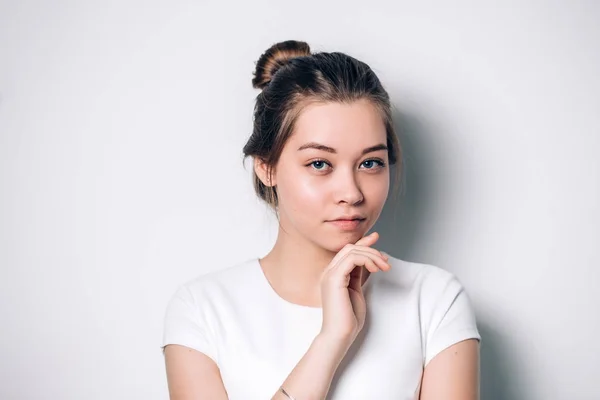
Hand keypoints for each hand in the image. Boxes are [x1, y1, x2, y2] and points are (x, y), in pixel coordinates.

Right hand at [318, 232, 390, 346]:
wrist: (340, 335)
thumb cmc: (348, 319)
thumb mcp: (356, 291)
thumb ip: (358, 276)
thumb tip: (367, 262)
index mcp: (333, 275)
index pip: (347, 252)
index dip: (362, 243)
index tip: (376, 237)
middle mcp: (328, 272)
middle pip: (350, 248)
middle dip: (370, 249)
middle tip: (386, 261)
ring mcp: (329, 274)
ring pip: (352, 251)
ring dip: (372, 256)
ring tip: (385, 267)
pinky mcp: (334, 279)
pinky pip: (352, 259)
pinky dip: (367, 260)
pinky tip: (376, 268)